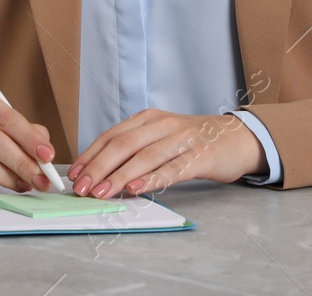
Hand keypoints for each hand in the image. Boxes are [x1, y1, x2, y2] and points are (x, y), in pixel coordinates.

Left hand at [66, 110, 264, 198]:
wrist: (237, 138)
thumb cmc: (193, 142)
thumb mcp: (160, 137)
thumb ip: (135, 149)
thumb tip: (99, 173)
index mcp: (149, 118)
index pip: (112, 135)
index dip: (91, 155)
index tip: (74, 174)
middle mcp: (164, 124)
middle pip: (124, 144)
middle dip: (99, 167)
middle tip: (82, 188)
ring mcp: (183, 139)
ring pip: (145, 157)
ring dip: (119, 176)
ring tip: (101, 192)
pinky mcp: (201, 156)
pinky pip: (172, 169)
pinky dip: (151, 179)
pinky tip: (136, 189)